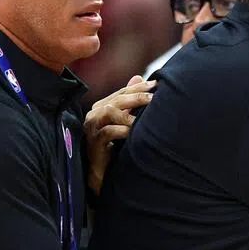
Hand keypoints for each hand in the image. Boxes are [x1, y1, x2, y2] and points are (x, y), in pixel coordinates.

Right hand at [84, 75, 155, 194]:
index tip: (156, 84)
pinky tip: (133, 131)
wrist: (102, 173)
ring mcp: (92, 128)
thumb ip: (130, 102)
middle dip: (136, 96)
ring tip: (143, 117)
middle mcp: (95, 114)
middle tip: (153, 98)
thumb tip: (139, 76)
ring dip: (128, 113)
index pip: (122, 93)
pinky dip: (122, 130)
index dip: (138, 87)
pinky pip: (107, 132)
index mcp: (102, 107)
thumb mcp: (125, 121)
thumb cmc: (115, 146)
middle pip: (117, 100)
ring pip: (109, 111)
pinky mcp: (93, 142)